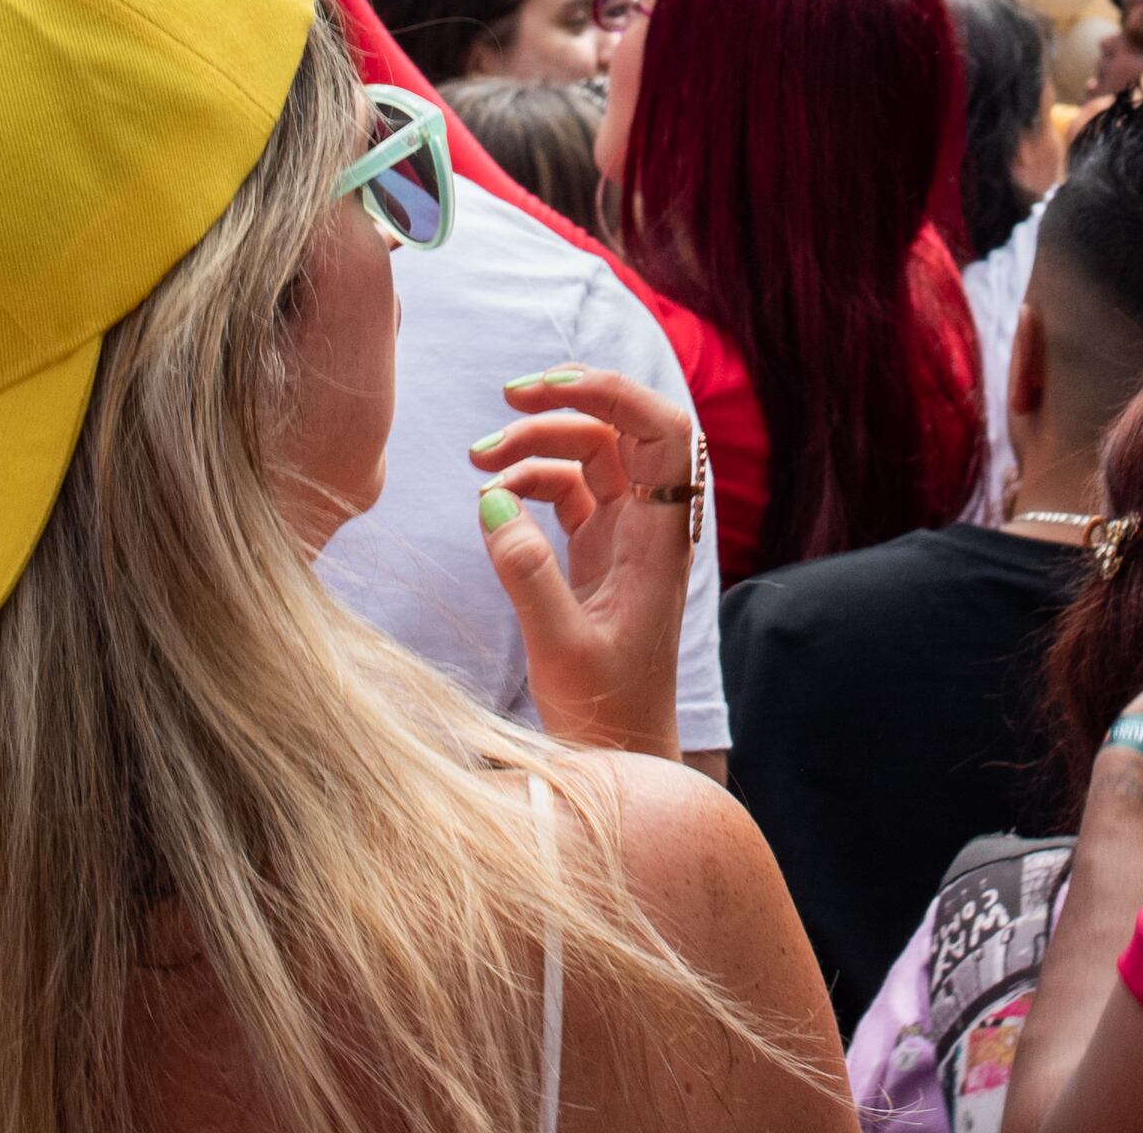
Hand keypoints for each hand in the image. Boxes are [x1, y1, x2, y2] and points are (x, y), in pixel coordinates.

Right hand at [469, 364, 704, 760]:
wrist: (621, 756)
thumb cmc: (605, 711)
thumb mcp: (558, 645)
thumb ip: (527, 574)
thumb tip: (493, 500)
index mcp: (661, 539)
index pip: (664, 432)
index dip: (620, 392)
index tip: (556, 386)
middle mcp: (651, 528)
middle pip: (621, 432)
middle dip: (567, 404)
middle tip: (506, 400)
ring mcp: (625, 538)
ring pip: (590, 459)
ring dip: (537, 447)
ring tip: (478, 461)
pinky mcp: (599, 555)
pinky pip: (569, 494)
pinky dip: (530, 485)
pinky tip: (493, 501)